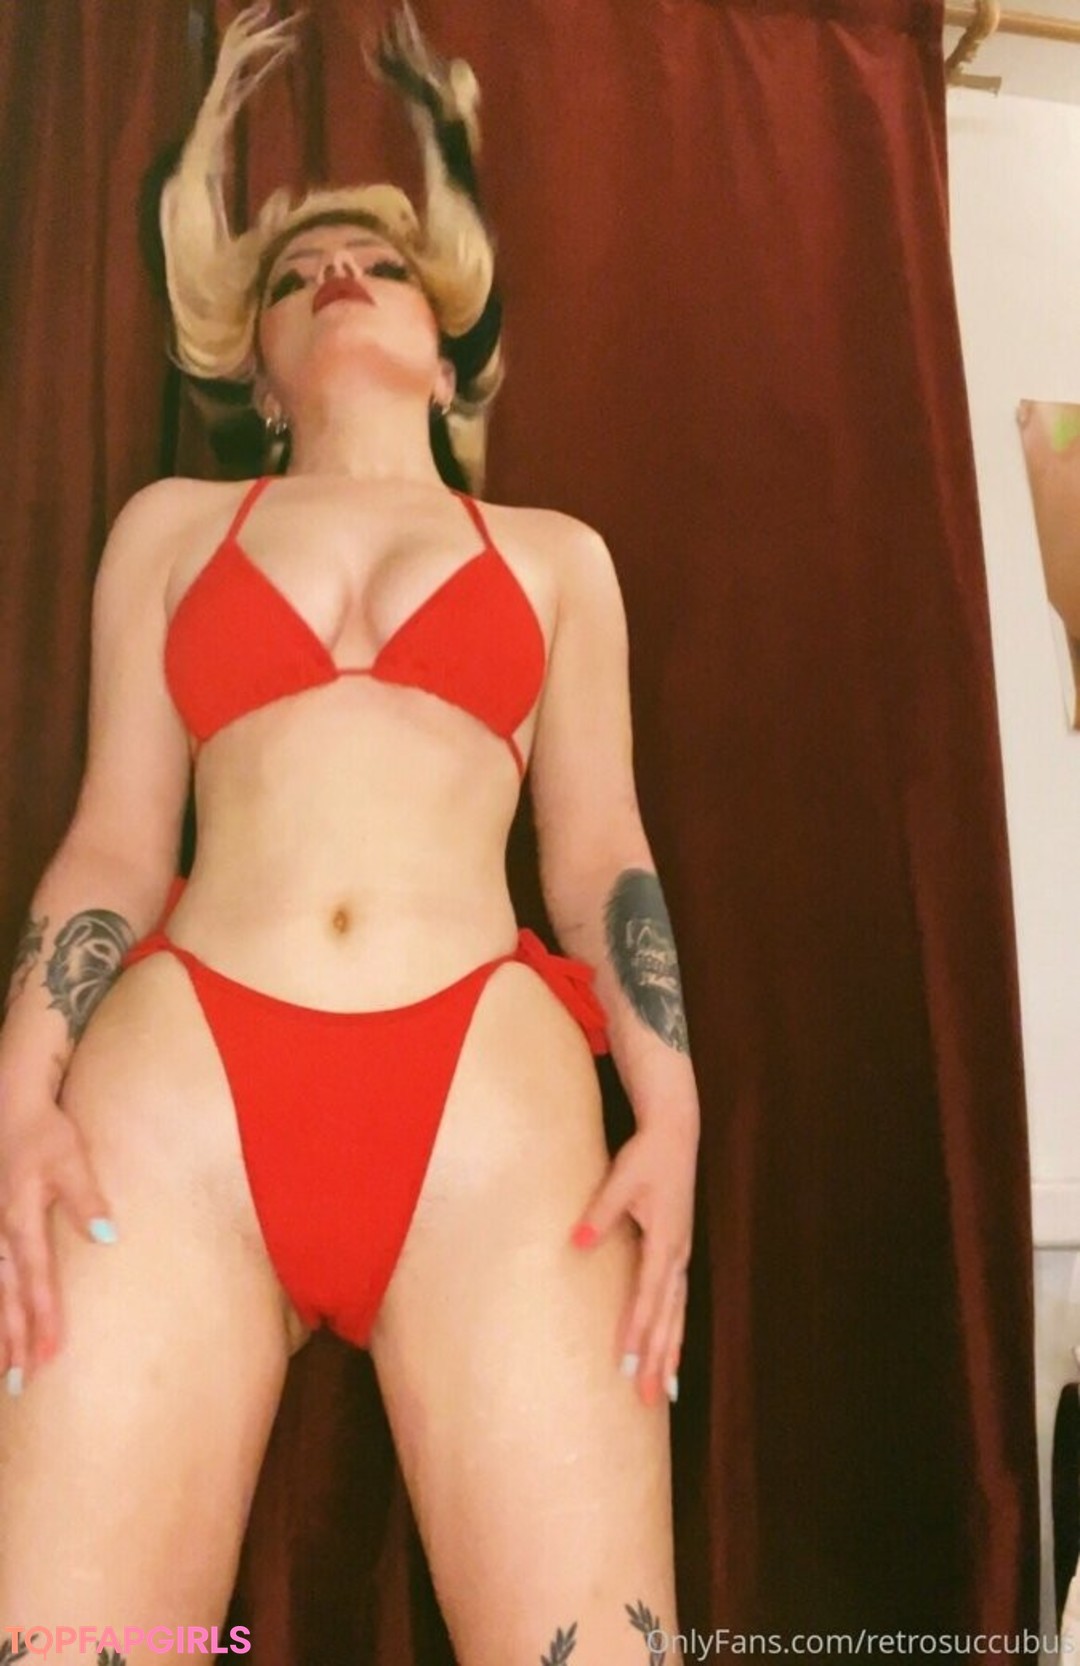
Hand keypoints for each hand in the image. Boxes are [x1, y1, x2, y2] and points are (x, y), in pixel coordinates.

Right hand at [0, 1098, 115, 1393]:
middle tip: (22, 1382)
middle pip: (6, 1295)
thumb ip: (88, 1199)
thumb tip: (107, 1237)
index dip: (43, 1317)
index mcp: (20, 1218)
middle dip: (14, 1340)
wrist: (12, 1107)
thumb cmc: (46, 1134)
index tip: (51, 1353)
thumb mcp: (72, 1158)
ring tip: (4, 1373)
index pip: (35, 1278)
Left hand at [571, 1115, 697, 1407]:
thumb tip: (577, 1242)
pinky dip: (674, 1332)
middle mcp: (679, 1254)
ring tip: (665, 1393)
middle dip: (658, 1358)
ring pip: (677, 1315)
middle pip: (668, 1316)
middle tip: (646, 1399)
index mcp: (666, 1239)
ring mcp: (682, 1255)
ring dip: (670, 1354)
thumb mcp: (621, 1178)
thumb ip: (600, 1212)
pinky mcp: (678, 1252)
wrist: (676, 1135)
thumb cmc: (647, 1156)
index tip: (627, 1361)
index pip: (649, 1294)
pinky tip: (672, 1355)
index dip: (638, 1329)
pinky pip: (677, 1303)